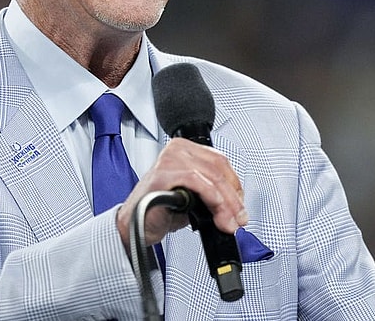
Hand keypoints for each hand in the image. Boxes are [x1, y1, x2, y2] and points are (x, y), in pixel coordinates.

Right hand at [116, 138, 247, 248]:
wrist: (134, 226)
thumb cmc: (158, 210)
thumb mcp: (192, 197)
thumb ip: (212, 193)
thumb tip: (236, 206)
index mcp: (185, 149)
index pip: (220, 161)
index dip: (235, 186)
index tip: (240, 206)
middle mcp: (177, 150)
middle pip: (219, 168)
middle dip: (234, 198)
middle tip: (238, 219)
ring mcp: (169, 160)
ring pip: (212, 176)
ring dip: (226, 203)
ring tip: (228, 222)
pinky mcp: (163, 175)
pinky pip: (197, 183)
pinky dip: (212, 198)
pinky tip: (216, 213)